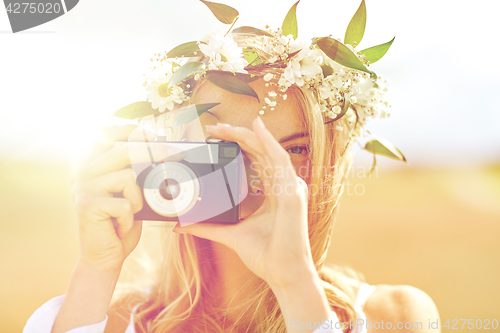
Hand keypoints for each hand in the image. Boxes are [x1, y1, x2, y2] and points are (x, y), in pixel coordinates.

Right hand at [70, 125, 183, 271]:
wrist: (104, 258)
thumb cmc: (120, 225)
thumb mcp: (131, 196)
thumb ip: (137, 175)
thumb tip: (164, 155)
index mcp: (92, 168)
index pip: (106, 135)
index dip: (130, 130)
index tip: (153, 134)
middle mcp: (83, 174)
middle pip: (122, 150)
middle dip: (154, 152)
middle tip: (176, 155)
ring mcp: (83, 188)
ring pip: (128, 177)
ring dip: (138, 200)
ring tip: (128, 214)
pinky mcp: (87, 205)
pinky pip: (125, 203)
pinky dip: (130, 218)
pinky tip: (119, 227)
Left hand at [172, 117, 315, 287]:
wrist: (282, 273)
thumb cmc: (265, 254)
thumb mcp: (230, 234)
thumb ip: (207, 227)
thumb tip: (180, 226)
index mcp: (273, 192)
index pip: (256, 160)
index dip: (238, 146)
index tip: (214, 138)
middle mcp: (283, 185)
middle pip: (260, 151)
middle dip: (236, 136)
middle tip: (212, 128)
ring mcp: (289, 187)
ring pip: (267, 150)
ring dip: (246, 135)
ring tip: (224, 126)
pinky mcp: (291, 192)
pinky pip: (280, 159)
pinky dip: (268, 141)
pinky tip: (257, 126)